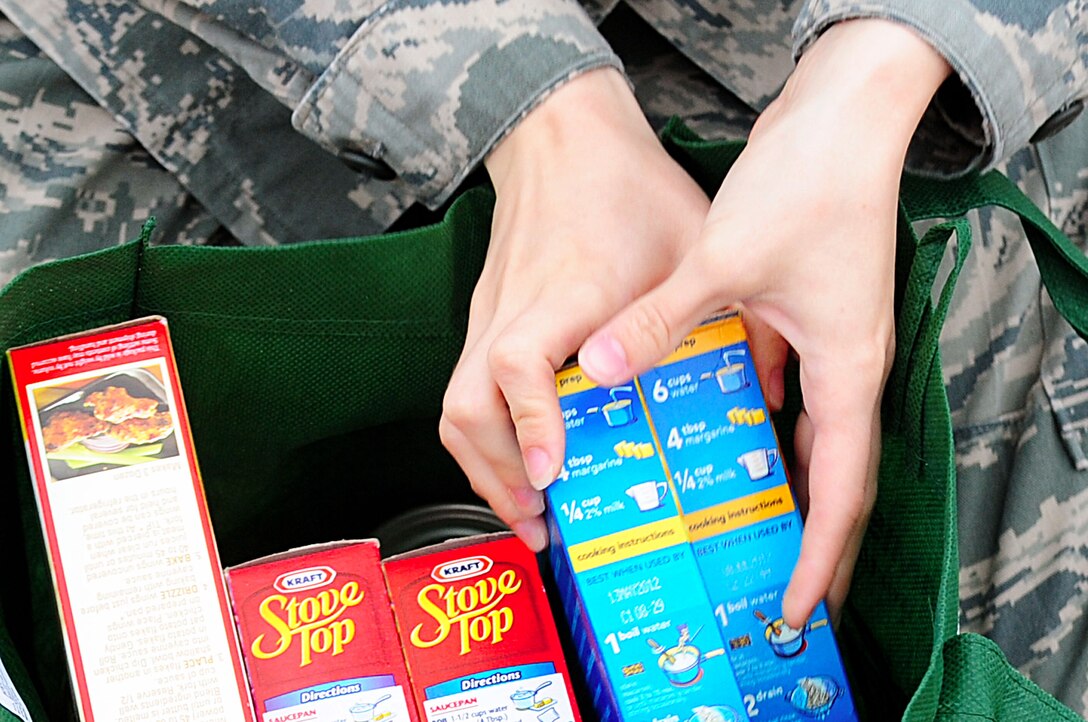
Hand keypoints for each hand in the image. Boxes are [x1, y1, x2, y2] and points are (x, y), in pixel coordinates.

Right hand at [439, 68, 710, 548]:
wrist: (561, 135)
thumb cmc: (627, 185)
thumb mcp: (691, 243)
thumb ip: (719, 315)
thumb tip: (762, 395)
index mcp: (567, 291)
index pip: (517, 363)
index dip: (531, 423)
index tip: (553, 474)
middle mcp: (512, 309)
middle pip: (464, 404)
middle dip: (496, 474)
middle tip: (542, 519)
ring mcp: (489, 314)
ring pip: (454, 404)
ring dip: (484, 465)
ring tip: (529, 505)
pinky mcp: (485, 316)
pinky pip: (465, 389)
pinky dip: (485, 435)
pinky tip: (524, 457)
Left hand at [576, 19, 950, 625]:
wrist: (844, 121)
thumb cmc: (809, 185)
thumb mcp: (728, 259)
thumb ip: (663, 319)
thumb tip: (601, 366)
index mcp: (847, 370)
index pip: (841, 492)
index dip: (820, 558)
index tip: (796, 610)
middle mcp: (851, 370)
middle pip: (841, 483)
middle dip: (815, 546)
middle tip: (780, 601)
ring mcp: (837, 349)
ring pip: (821, 447)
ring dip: (796, 498)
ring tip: (755, 543)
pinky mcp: (816, 326)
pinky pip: (799, 403)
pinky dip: (774, 440)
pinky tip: (732, 450)